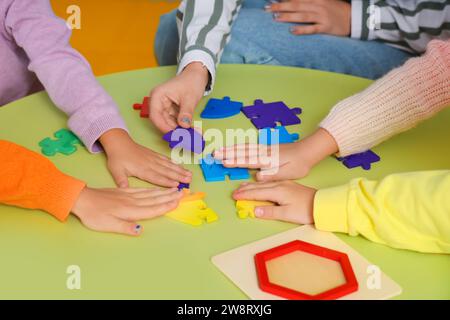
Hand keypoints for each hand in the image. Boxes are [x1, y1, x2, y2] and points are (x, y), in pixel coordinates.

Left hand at [72, 187, 182, 235]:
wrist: (82, 199)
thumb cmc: (93, 214)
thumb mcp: (107, 225)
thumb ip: (125, 227)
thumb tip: (140, 230)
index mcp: (130, 210)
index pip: (151, 209)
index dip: (165, 206)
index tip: (177, 202)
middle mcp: (132, 201)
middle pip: (154, 199)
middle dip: (169, 196)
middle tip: (183, 193)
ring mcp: (129, 195)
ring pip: (150, 193)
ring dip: (164, 191)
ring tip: (175, 189)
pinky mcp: (124, 191)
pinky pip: (143, 189)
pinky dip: (153, 188)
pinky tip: (157, 188)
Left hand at [100, 129, 191, 187]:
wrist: (119, 143)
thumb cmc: (117, 158)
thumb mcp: (116, 171)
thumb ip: (121, 181)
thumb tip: (123, 190)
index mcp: (142, 170)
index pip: (156, 177)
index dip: (167, 181)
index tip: (177, 185)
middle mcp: (150, 164)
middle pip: (167, 171)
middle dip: (179, 176)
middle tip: (189, 180)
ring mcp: (153, 158)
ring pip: (169, 165)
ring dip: (180, 170)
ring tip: (189, 174)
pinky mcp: (154, 154)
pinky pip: (166, 159)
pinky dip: (174, 163)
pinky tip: (181, 166)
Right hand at [149, 62, 209, 132]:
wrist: (196, 75)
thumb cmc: (191, 81)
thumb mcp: (190, 98)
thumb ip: (186, 112)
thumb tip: (184, 126)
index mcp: (158, 96)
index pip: (155, 116)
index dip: (163, 127)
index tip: (174, 134)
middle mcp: (158, 102)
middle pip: (161, 121)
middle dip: (173, 130)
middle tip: (185, 138)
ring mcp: (164, 107)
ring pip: (168, 124)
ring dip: (178, 131)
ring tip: (190, 136)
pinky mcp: (171, 111)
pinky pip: (174, 122)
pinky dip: (181, 127)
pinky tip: (190, 131)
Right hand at [214, 128, 337, 181]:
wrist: (308, 150)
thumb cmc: (299, 164)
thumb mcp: (289, 173)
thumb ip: (273, 174)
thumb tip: (258, 176)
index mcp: (269, 160)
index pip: (249, 160)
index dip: (236, 161)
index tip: (224, 162)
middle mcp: (264, 152)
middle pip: (243, 152)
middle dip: (228, 153)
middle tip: (214, 154)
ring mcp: (265, 148)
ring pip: (245, 147)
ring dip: (231, 148)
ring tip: (219, 149)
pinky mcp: (266, 147)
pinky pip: (250, 145)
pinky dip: (240, 146)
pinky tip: (234, 147)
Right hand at [233, 181, 315, 223]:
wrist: (322, 204)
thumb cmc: (305, 210)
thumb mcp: (287, 214)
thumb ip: (270, 212)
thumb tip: (254, 210)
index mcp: (277, 191)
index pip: (257, 193)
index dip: (245, 195)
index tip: (234, 196)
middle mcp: (279, 185)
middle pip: (258, 186)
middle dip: (245, 189)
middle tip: (234, 191)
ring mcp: (284, 183)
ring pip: (263, 183)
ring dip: (252, 185)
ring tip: (242, 186)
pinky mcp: (289, 185)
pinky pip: (269, 183)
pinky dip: (261, 184)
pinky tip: (260, 184)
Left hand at [267, 0, 350, 35]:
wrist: (354, 18)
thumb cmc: (336, 9)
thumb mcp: (323, 1)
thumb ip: (309, 1)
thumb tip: (294, 2)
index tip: (271, 0)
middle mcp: (319, 6)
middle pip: (296, 5)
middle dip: (281, 6)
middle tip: (268, 8)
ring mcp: (322, 17)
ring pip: (302, 16)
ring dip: (288, 16)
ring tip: (276, 18)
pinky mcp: (326, 28)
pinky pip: (312, 29)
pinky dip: (301, 30)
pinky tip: (292, 31)